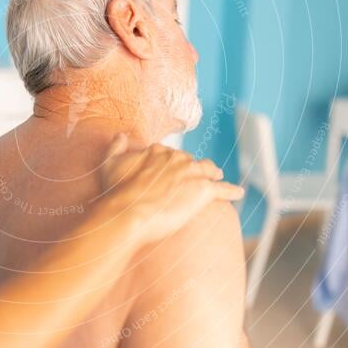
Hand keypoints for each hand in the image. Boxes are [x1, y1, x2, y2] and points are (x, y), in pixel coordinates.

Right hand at [98, 134, 244, 244]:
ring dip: (213, 174)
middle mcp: (177, 158)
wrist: (128, 212)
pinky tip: (238, 193)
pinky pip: (223, 189)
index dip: (172, 163)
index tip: (171, 169)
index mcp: (158, 152)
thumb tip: (120, 135)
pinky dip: (231, 191)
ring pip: (208, 170)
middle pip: (191, 162)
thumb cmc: (116, 192)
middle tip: (195, 177)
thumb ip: (115, 147)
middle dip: (193, 169)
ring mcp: (191, 173)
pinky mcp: (202, 190)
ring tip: (218, 177)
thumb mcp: (109, 164)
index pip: (170, 154)